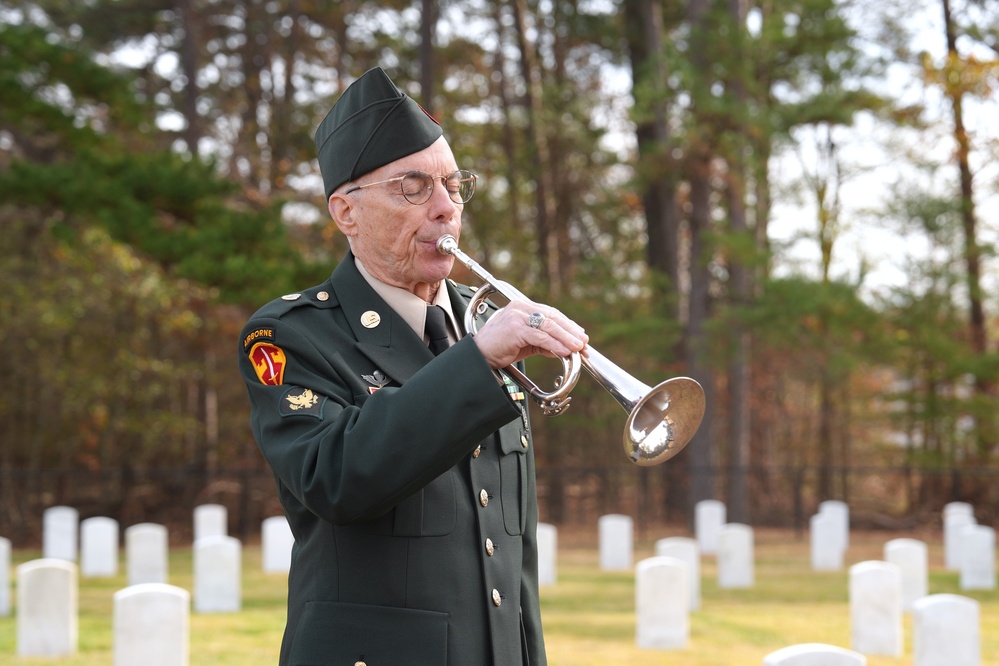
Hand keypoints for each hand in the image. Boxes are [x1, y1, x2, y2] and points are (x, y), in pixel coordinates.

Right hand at [472, 300, 587, 369]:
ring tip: (579, 348)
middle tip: (584, 343)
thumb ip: (544, 342)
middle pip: (553, 317)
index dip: (568, 325)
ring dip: (567, 338)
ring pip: (549, 326)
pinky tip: (565, 351)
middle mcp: (521, 307)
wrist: (478, 356)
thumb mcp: (526, 343)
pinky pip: (541, 337)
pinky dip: (555, 345)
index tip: (581, 336)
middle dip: (571, 331)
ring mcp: (518, 316)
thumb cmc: (500, 348)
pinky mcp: (516, 328)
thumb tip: (565, 348)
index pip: (551, 314)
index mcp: (523, 306)